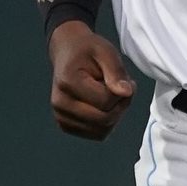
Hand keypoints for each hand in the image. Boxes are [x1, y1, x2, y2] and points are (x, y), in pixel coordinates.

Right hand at [47, 20, 134, 140]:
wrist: (68, 52)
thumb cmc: (87, 51)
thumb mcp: (106, 52)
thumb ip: (116, 72)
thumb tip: (126, 92)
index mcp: (67, 82)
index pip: (105, 101)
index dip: (122, 92)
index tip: (124, 80)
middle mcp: (60, 103)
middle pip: (104, 119)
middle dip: (120, 106)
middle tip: (122, 88)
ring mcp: (61, 116)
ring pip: (102, 130)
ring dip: (115, 115)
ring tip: (112, 95)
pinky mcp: (66, 125)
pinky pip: (97, 134)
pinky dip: (107, 123)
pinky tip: (104, 105)